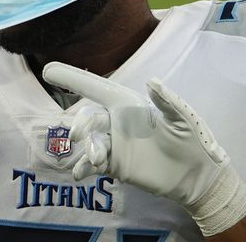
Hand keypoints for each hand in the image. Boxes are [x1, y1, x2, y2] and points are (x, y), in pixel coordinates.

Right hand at [43, 62, 245, 235]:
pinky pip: (91, 163)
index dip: (74, 78)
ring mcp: (115, 144)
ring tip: (96, 159)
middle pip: (88, 117)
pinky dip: (83, 166)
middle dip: (80, 124)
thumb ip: (167, 101)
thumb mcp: (184, 118)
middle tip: (78, 136)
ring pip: (89, 141)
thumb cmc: (193, 140)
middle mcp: (118, 122)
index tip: (49, 69)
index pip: (97, 88)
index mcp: (130, 104)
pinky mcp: (116, 166)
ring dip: (86, 147)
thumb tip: (151, 81)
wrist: (197, 175)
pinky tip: (81, 173)